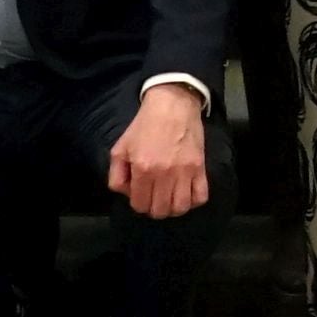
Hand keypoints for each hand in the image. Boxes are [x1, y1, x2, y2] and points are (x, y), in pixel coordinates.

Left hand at [106, 84, 211, 217]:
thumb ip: (116, 176)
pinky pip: (200, 196)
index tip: (141, 195)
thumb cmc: (144, 126)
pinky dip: (193, 200)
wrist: (172, 105)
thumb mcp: (120, 148)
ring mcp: (185, 172)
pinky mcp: (200, 168)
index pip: (140, 205)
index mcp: (143, 169)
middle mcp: (164, 174)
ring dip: (173, 207)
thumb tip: (128, 194)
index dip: (138, 203)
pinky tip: (186, 193)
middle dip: (155, 208)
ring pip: (181, 208)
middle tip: (154, 197)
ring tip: (170, 197)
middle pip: (160, 210)